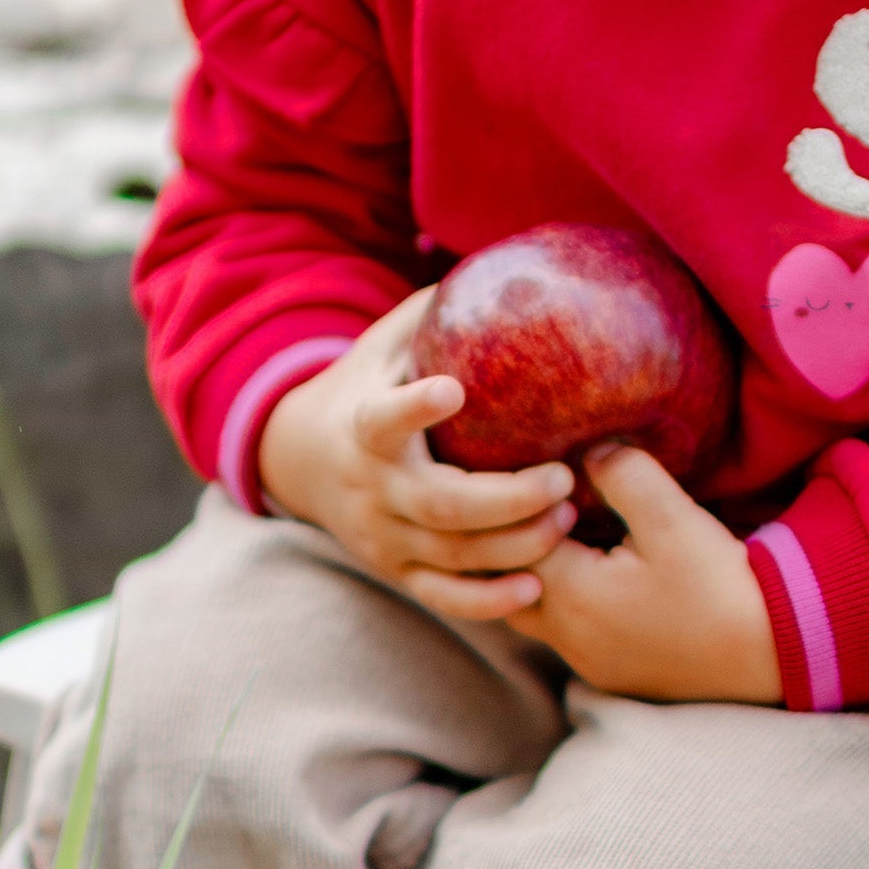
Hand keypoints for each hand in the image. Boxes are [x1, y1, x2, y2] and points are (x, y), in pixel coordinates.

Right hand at [258, 291, 577, 621]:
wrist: (299, 460)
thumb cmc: (366, 388)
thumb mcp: (384, 345)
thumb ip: (432, 313)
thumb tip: (502, 266)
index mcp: (363, 427)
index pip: (382, 421)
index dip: (414, 408)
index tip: (451, 389)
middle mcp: (371, 489)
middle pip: (439, 506)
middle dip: (506, 499)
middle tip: (562, 478)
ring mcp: (383, 537)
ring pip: (452, 555)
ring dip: (515, 544)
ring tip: (569, 521)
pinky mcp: (397, 571)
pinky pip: (443, 597)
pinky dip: (488, 602)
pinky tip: (536, 591)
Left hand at [506, 444, 781, 704]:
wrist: (773, 651)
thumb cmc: (719, 583)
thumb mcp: (671, 514)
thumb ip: (621, 472)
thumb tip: (589, 453)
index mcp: (569, 594)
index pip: (510, 542)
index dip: (522, 506)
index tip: (553, 483)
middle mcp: (566, 636)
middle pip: (507, 583)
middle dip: (517, 544)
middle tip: (550, 510)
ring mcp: (587, 661)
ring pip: (531, 612)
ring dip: (541, 576)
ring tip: (573, 540)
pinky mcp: (610, 674)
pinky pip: (564, 635)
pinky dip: (566, 603)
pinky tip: (600, 577)